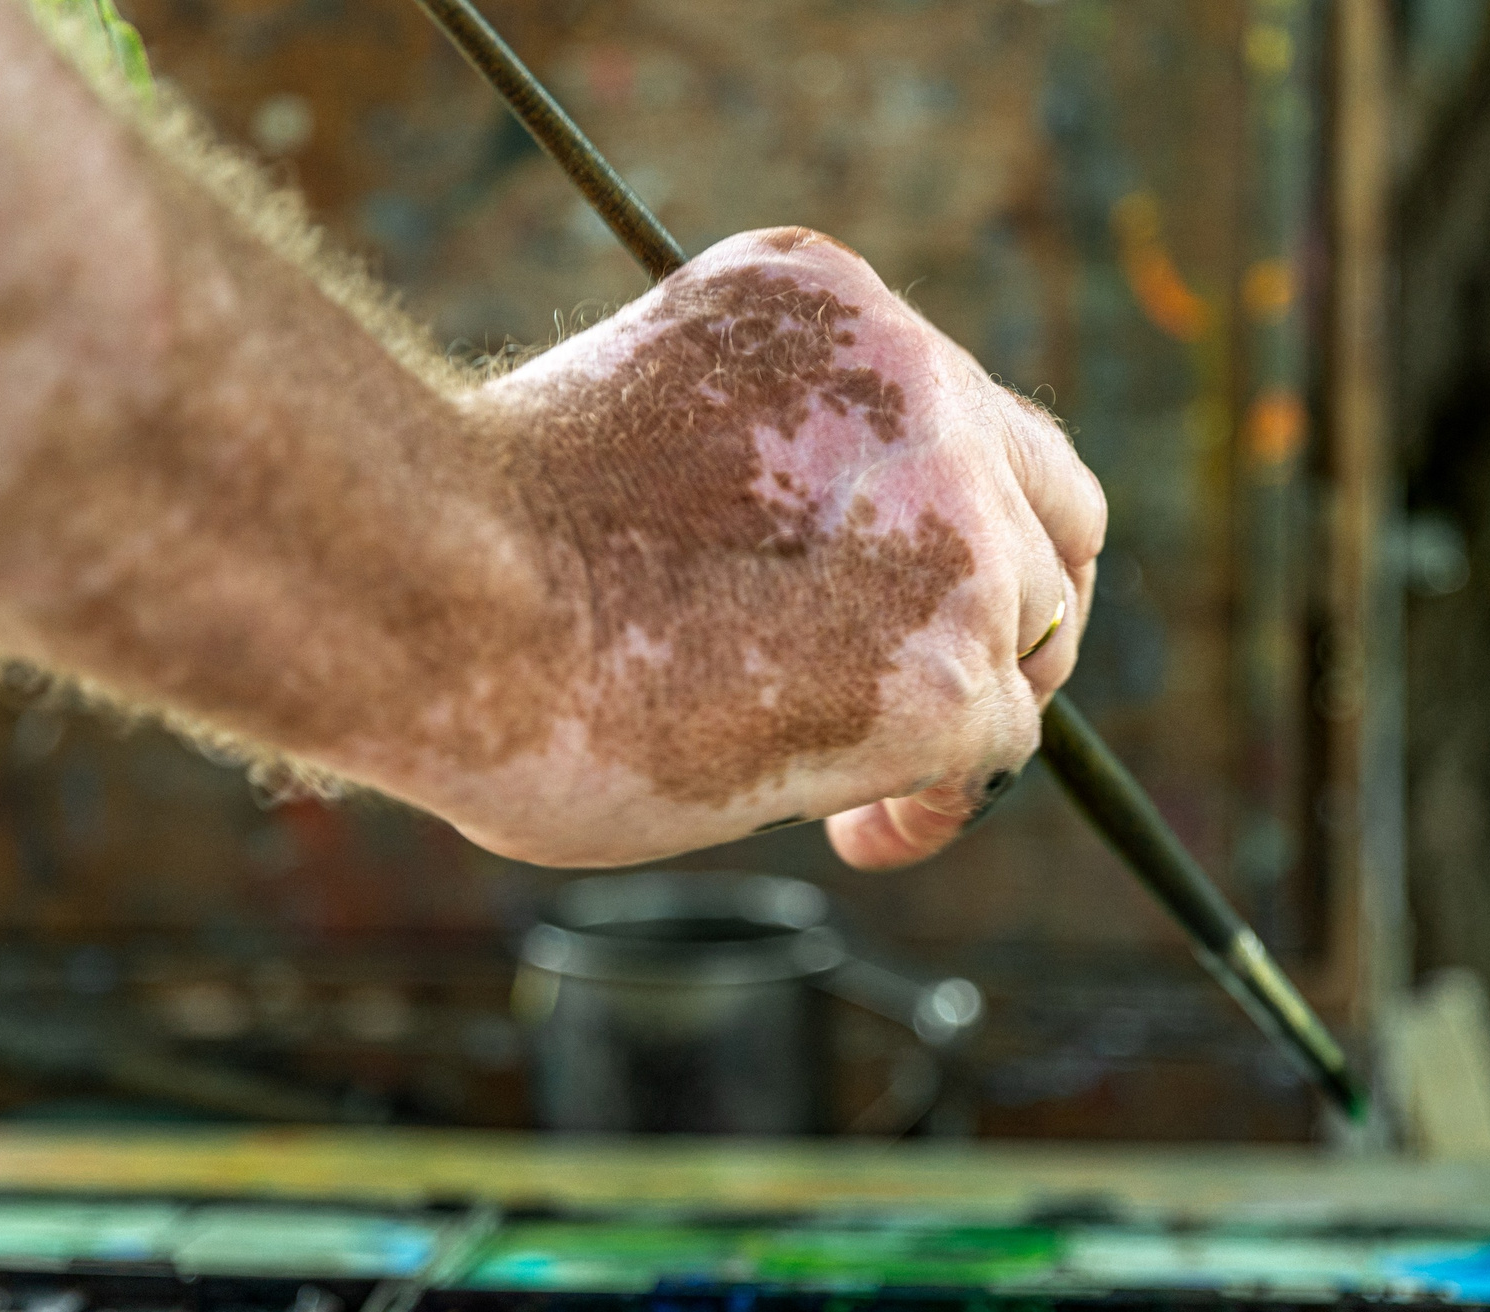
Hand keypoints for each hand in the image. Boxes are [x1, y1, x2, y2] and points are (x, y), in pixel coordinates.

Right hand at [464, 227, 1104, 868]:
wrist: (439, 584)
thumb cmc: (470, 535)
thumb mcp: (642, 437)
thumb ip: (755, 484)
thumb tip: (790, 603)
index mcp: (828, 304)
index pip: (960, 413)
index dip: (955, 520)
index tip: (890, 601)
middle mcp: (919, 385)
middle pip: (1049, 515)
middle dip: (1015, 619)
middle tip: (943, 704)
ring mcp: (952, 524)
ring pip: (1026, 643)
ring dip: (958, 721)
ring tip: (855, 794)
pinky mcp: (952, 663)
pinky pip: (996, 750)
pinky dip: (938, 803)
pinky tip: (858, 830)